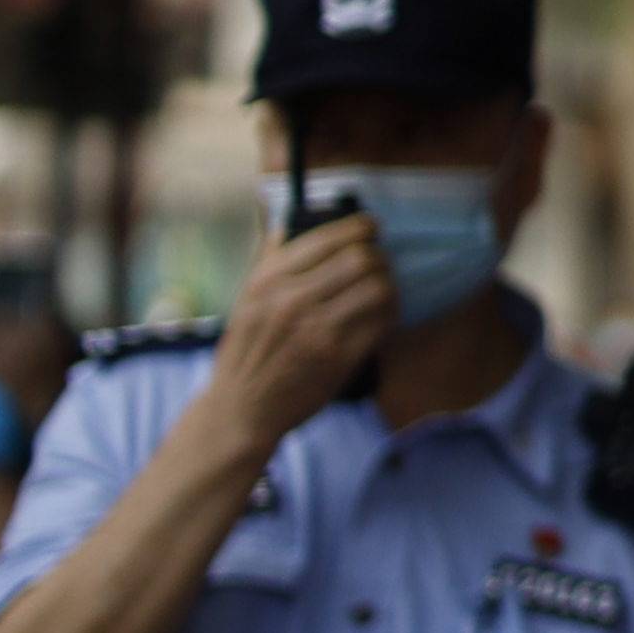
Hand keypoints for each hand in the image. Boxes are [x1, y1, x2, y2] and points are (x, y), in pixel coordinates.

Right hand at [213, 206, 398, 447]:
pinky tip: (381, 314)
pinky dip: (390, 313)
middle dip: (378, 255)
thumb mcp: (245, 301)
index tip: (371, 228)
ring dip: (389, 284)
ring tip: (382, 288)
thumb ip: (268, 262)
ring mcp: (317, 330)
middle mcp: (291, 301)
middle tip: (379, 262)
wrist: (243, 408)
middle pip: (361, 258)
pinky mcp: (340, 357)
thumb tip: (289, 224)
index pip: (326, 239)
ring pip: (379, 287)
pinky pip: (383, 321)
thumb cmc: (247, 350)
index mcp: (266, 281)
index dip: (360, 227)